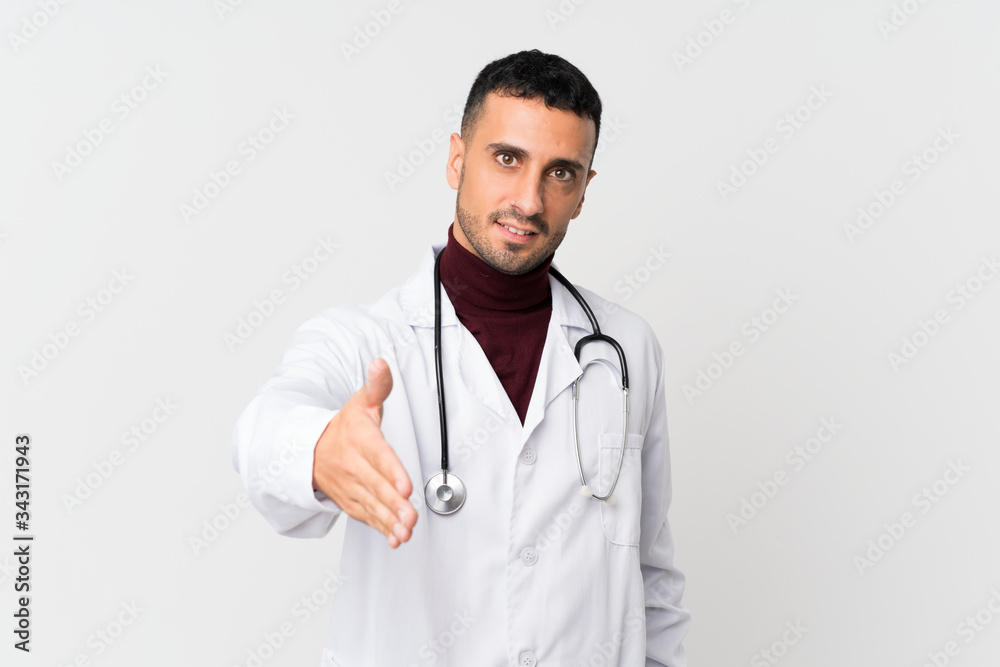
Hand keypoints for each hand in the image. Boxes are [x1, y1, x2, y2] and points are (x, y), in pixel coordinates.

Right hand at [312, 357, 416, 547]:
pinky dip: (380, 529)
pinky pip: (366, 517)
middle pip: (376, 486)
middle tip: (411, 516)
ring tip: (405, 531)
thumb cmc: (343, 428)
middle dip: (394, 503)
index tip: (404, 484)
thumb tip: (381, 364)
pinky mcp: (351, 502)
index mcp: (359, 439)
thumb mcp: (359, 402)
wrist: (308, 451)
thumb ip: (377, 386)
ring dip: (389, 520)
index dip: (391, 470)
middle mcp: (354, 465)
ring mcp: (351, 486)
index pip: (377, 455)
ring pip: (371, 505)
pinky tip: (394, 539)